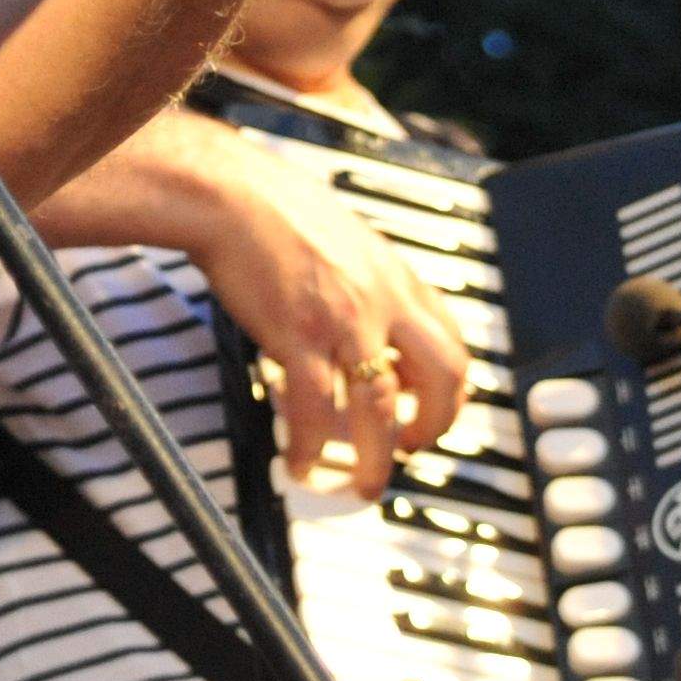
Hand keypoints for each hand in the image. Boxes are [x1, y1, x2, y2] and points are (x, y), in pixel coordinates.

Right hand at [186, 146, 471, 497]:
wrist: (229, 194)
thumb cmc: (275, 211)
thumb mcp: (347, 241)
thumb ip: (369, 285)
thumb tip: (372, 326)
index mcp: (396, 277)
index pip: (451, 343)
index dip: (449, 391)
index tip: (431, 413)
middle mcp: (382, 300)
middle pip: (440, 379)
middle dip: (433, 427)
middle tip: (408, 451)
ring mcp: (344, 321)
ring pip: (381, 410)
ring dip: (377, 460)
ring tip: (363, 486)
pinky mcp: (298, 336)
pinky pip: (315, 410)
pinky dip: (312, 448)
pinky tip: (301, 463)